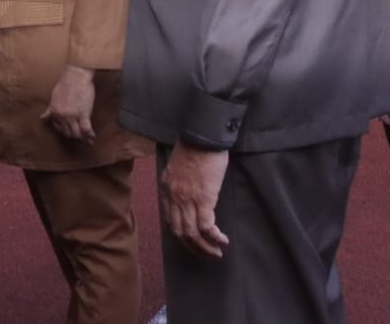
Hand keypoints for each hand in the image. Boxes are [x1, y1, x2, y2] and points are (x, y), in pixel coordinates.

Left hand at [41, 65, 95, 140]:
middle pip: (68, 133)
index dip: (63, 130)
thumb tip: (42, 118)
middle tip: (79, 135)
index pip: (57, 128)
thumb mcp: (53, 97)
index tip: (68, 130)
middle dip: (73, 135)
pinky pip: (86, 129)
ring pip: (77, 133)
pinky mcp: (83, 113)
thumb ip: (49, 109)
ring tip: (86, 138)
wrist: (76, 76)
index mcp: (54, 111)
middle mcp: (62, 116)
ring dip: (81, 137)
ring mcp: (73, 115)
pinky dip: (90, 135)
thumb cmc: (65, 84)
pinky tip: (92, 137)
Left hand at [160, 143, 231, 258]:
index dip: (181, 234)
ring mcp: (187, 199)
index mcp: (167, 188)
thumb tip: (191, 195)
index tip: (193, 241)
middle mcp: (174, 196)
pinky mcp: (203, 198)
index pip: (170, 219)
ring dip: (204, 247)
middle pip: (179, 231)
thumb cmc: (196, 146)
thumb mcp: (180, 166)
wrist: (203, 135)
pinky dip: (214, 237)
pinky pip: (206, 226)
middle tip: (206, 254)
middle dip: (193, 247)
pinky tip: (223, 241)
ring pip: (192, 233)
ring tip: (216, 253)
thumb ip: (182, 182)